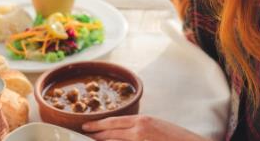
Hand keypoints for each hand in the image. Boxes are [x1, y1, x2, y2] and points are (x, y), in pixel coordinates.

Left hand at [82, 115, 208, 140]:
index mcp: (141, 121)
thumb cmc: (176, 138)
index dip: (97, 125)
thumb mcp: (156, 126)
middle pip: (109, 134)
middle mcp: (138, 131)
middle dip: (95, 136)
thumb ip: (138, 128)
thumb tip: (123, 131)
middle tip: (83, 136)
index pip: (113, 122)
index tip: (86, 127)